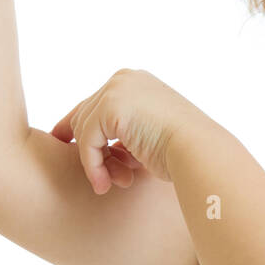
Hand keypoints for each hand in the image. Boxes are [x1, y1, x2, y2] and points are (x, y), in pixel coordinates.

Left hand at [50, 69, 201, 192]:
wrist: (200, 151)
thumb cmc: (184, 150)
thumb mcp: (149, 134)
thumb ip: (124, 132)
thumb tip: (100, 147)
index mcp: (135, 81)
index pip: (97, 104)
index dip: (82, 128)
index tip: (65, 144)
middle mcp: (124, 79)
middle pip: (86, 116)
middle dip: (94, 152)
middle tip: (108, 180)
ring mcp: (116, 90)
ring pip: (84, 130)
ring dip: (95, 162)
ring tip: (110, 184)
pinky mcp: (110, 108)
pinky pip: (87, 141)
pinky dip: (92, 166)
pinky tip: (103, 185)